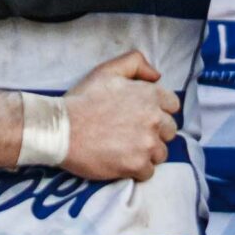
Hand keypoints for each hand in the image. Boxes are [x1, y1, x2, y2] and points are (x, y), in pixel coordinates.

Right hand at [59, 52, 175, 182]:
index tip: (143, 117)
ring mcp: (147, 143)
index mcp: (150, 94)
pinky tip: (120, 161)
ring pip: (161, 153)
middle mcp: (154, 118)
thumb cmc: (82, 100)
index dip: (159, 111)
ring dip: (147, 153)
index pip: (173, 106)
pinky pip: (148, 172)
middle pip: (169, 131)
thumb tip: (157, 76)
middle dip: (155, 133)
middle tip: (132, 134)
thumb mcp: (107, 70)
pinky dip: (136, 170)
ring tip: (125, 149)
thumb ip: (135, 63)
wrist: (61, 130)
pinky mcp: (137, 165)